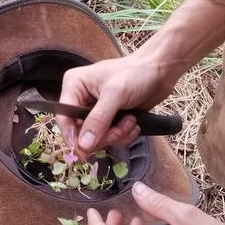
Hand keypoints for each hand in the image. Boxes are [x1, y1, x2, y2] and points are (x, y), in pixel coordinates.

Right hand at [58, 52, 175, 154]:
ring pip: (97, 138)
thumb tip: (82, 145)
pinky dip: (123, 135)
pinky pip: (110, 138)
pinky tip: (134, 123)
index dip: (72, 137)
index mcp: (74, 86)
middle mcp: (81, 99)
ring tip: (130, 122)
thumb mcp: (115, 95)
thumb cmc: (136, 74)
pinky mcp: (110, 119)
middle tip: (119, 129)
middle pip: (80, 132)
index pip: (64, 118)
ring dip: (116, 135)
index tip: (84, 153)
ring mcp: (96, 111)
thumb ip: (98, 120)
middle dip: (103, 135)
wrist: (160, 71)